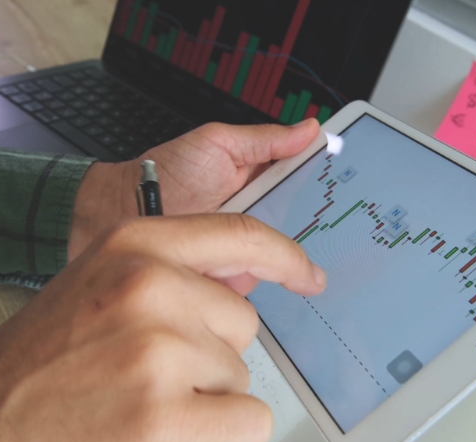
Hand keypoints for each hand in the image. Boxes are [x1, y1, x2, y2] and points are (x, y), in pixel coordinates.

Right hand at [0, 214, 326, 441]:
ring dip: (205, 395)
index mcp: (134, 242)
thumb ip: (170, 271)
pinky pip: (247, 420)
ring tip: (141, 399)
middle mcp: (149, 284)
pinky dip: (219, 434)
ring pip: (241, 375)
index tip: (310, 274)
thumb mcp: (105, 280)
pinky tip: (162, 431)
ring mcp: (157, 348)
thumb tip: (248, 283)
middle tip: (147, 370)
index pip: (240, 234)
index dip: (285, 256)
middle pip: (243, 323)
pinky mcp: (163, 414)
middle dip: (209, 352)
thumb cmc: (47, 351)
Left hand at [68, 119, 319, 260]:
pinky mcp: (232, 276)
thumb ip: (265, 139)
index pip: (307, 185)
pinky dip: (263, 276)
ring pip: (284, 255)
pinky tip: (263, 270)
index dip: (328, 188)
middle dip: (317, 226)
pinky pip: (259, 279)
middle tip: (331, 231)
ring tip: (282, 249)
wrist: (122, 211)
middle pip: (304, 224)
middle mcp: (258, 215)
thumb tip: (310, 127)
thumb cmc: (166, 173)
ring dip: (289, 254)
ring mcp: (245, 248)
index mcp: (261, 180)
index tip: (353, 189)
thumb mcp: (217, 144)